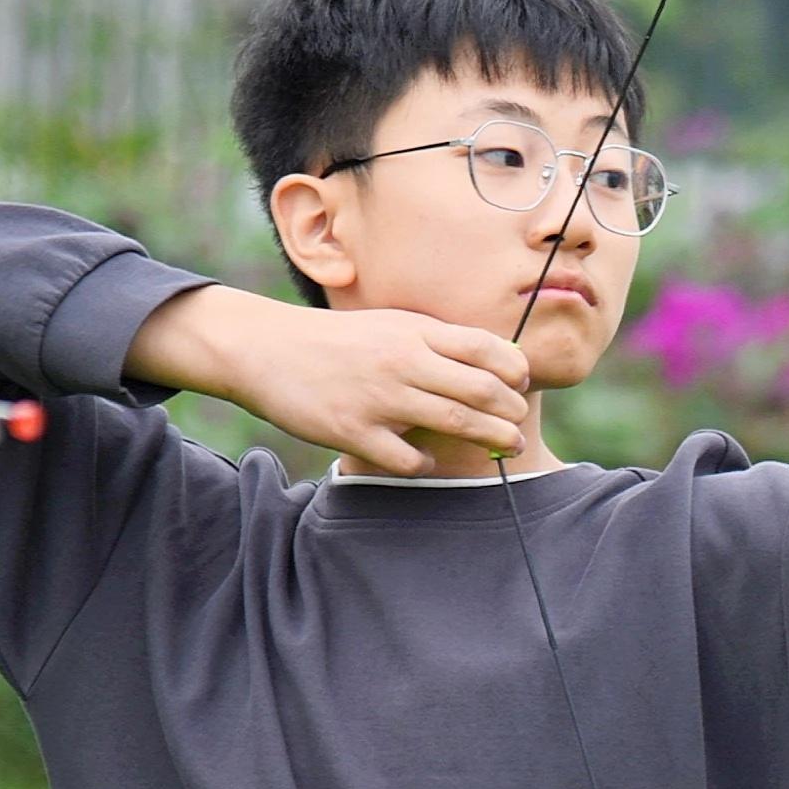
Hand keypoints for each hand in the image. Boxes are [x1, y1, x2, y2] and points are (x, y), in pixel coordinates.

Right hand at [131, 285, 537, 473]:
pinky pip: (407, 458)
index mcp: (413, 332)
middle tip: (520, 425)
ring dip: (491, 437)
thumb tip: (491, 360)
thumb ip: (434, 341)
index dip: (514, 370)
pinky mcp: (353, 431)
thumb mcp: (388, 324)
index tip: (523, 384)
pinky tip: (428, 462)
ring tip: (508, 446)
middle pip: (480, 389)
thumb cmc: (335, 340)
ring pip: (455, 422)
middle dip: (511, 411)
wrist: (265, 349)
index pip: (485, 348)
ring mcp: (379, 398)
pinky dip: (426, 464)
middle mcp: (402, 362)